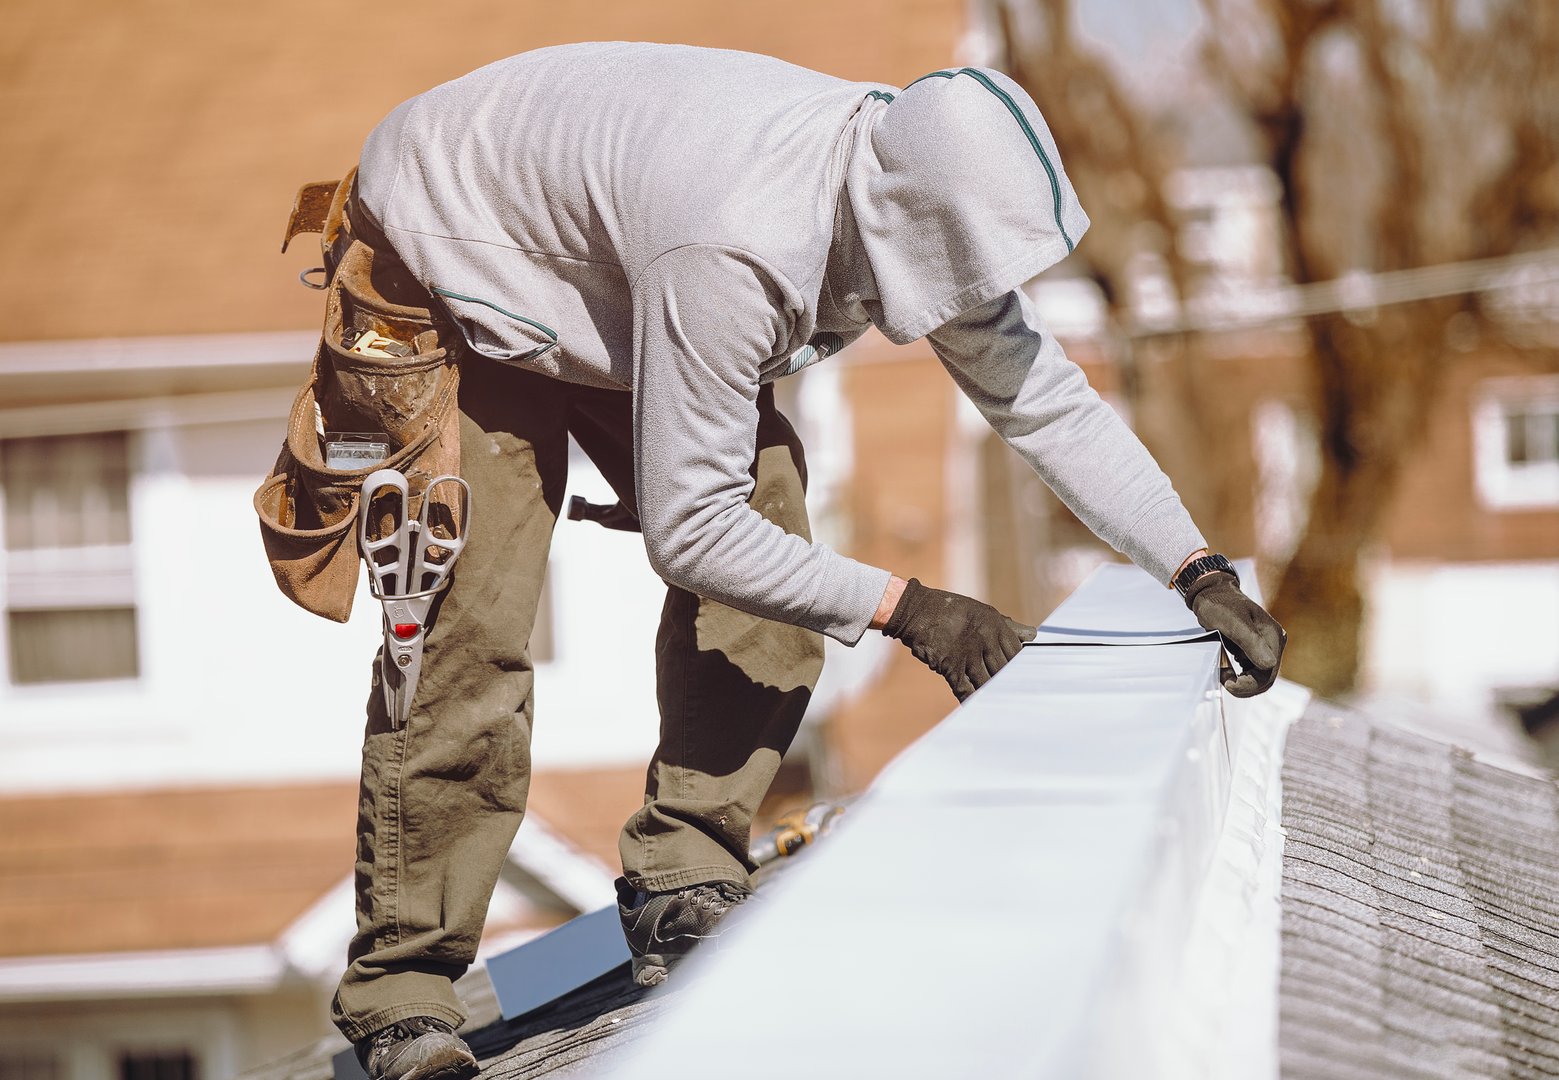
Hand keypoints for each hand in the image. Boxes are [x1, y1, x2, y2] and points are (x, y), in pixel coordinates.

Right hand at [883, 578, 1034, 700]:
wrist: (917, 611)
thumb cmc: (951, 610)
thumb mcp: (983, 612)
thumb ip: (1009, 626)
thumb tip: (1033, 635)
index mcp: (995, 624)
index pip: (1016, 650)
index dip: (1022, 664)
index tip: (1027, 675)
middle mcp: (984, 639)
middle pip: (1005, 668)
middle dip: (1011, 681)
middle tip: (1020, 695)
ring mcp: (968, 654)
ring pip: (988, 680)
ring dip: (995, 692)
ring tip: (1004, 705)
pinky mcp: (951, 666)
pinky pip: (965, 689)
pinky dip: (972, 700)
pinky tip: (979, 708)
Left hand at [1185, 572, 1285, 696]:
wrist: (1211, 593)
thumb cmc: (1220, 605)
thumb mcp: (1233, 623)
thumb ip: (1250, 642)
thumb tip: (1269, 665)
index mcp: (1273, 635)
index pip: (1268, 671)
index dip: (1249, 683)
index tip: (1227, 683)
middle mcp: (1274, 642)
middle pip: (1266, 676)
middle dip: (1246, 685)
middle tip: (1224, 683)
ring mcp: (1265, 645)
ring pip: (1259, 675)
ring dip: (1243, 681)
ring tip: (1224, 676)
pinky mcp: (1255, 648)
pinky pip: (1252, 669)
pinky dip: (1240, 675)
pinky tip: (1228, 671)